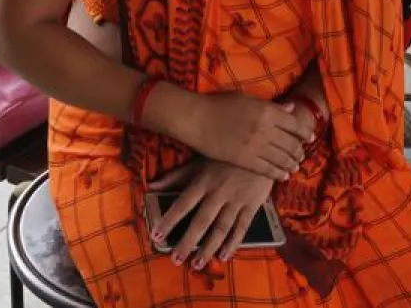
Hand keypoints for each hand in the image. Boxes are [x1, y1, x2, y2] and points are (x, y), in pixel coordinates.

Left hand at [148, 160, 275, 268]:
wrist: (260, 147)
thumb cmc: (223, 156)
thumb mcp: (199, 162)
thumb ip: (175, 177)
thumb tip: (150, 187)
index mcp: (203, 181)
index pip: (182, 204)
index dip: (169, 220)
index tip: (156, 236)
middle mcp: (218, 192)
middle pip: (201, 221)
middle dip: (187, 242)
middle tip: (175, 259)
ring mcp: (236, 200)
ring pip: (221, 228)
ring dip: (208, 248)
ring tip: (196, 264)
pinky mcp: (252, 205)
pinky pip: (242, 227)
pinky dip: (233, 243)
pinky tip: (224, 256)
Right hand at [177, 92, 311, 180]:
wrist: (197, 119)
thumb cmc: (219, 104)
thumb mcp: (247, 99)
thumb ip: (270, 106)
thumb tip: (290, 109)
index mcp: (267, 111)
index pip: (294, 124)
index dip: (304, 132)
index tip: (309, 137)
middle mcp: (266, 129)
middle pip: (291, 143)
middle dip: (299, 150)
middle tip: (303, 155)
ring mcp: (256, 146)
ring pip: (282, 158)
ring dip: (292, 163)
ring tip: (296, 166)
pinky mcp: (245, 160)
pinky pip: (268, 169)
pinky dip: (279, 173)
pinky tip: (284, 176)